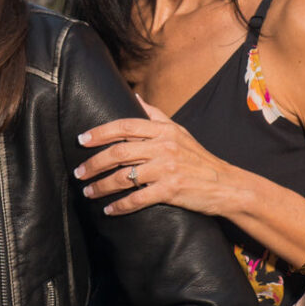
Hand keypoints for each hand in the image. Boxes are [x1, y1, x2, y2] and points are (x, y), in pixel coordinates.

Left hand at [76, 103, 247, 219]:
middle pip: (119, 152)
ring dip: (102, 186)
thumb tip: (134, 96)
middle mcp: (164, 147)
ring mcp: (167, 169)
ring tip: (88, 191)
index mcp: (164, 130)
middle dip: (94, 163)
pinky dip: (120, 205)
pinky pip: (137, 198)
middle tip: (78, 172)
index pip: (125, 126)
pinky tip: (109, 209)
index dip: (100, 132)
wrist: (226, 185)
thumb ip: (155, 115)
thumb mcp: (180, 131)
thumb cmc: (199, 158)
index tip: (82, 139)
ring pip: (124, 176)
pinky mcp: (170, 190)